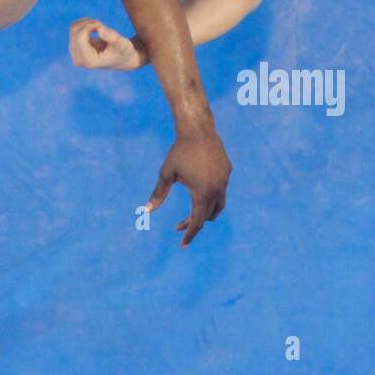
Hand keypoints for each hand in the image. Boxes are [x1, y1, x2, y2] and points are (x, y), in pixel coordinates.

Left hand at [68, 17, 142, 70]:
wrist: (121, 59)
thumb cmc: (123, 51)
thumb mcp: (122, 44)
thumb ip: (112, 37)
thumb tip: (99, 30)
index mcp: (89, 60)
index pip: (79, 37)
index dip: (89, 26)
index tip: (101, 25)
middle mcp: (79, 59)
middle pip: (75, 31)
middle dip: (89, 23)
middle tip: (102, 24)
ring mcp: (75, 54)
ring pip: (74, 28)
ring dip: (87, 23)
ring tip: (100, 26)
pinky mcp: (74, 48)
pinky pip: (74, 29)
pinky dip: (85, 24)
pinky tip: (95, 28)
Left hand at [147, 128, 230, 246]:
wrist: (198, 130)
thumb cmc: (179, 152)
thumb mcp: (166, 174)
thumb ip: (158, 194)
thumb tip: (146, 211)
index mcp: (201, 193)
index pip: (197, 222)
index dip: (189, 234)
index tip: (183, 244)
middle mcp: (217, 189)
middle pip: (207, 216)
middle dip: (193, 224)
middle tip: (178, 226)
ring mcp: (224, 181)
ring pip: (218, 206)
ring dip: (206, 213)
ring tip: (192, 214)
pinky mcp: (227, 172)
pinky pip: (221, 191)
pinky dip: (212, 198)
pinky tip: (200, 192)